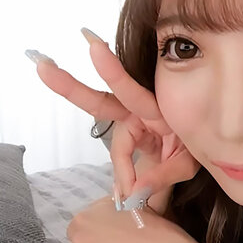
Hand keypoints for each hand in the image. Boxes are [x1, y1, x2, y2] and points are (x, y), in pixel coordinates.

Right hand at [30, 29, 200, 200]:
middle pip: (100, 102)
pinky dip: (123, 176)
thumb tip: (132, 192)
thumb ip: (162, 174)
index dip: (111, 71)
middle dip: (70, 86)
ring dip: (121, 169)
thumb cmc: (196, 148)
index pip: (129, 90)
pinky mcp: (130, 135)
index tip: (93, 47)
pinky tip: (127, 193)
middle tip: (42, 65)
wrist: (200, 151)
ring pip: (115, 147)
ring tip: (127, 195)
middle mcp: (140, 110)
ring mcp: (133, 122)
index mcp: (156, 108)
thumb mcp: (187, 163)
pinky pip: (120, 157)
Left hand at [66, 195, 179, 242]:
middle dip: (97, 242)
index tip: (111, 227)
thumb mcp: (123, 202)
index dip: (96, 226)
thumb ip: (107, 206)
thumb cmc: (143, 220)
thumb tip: (106, 209)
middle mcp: (78, 241)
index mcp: (81, 219)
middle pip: (83, 242)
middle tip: (118, 240)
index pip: (81, 225)